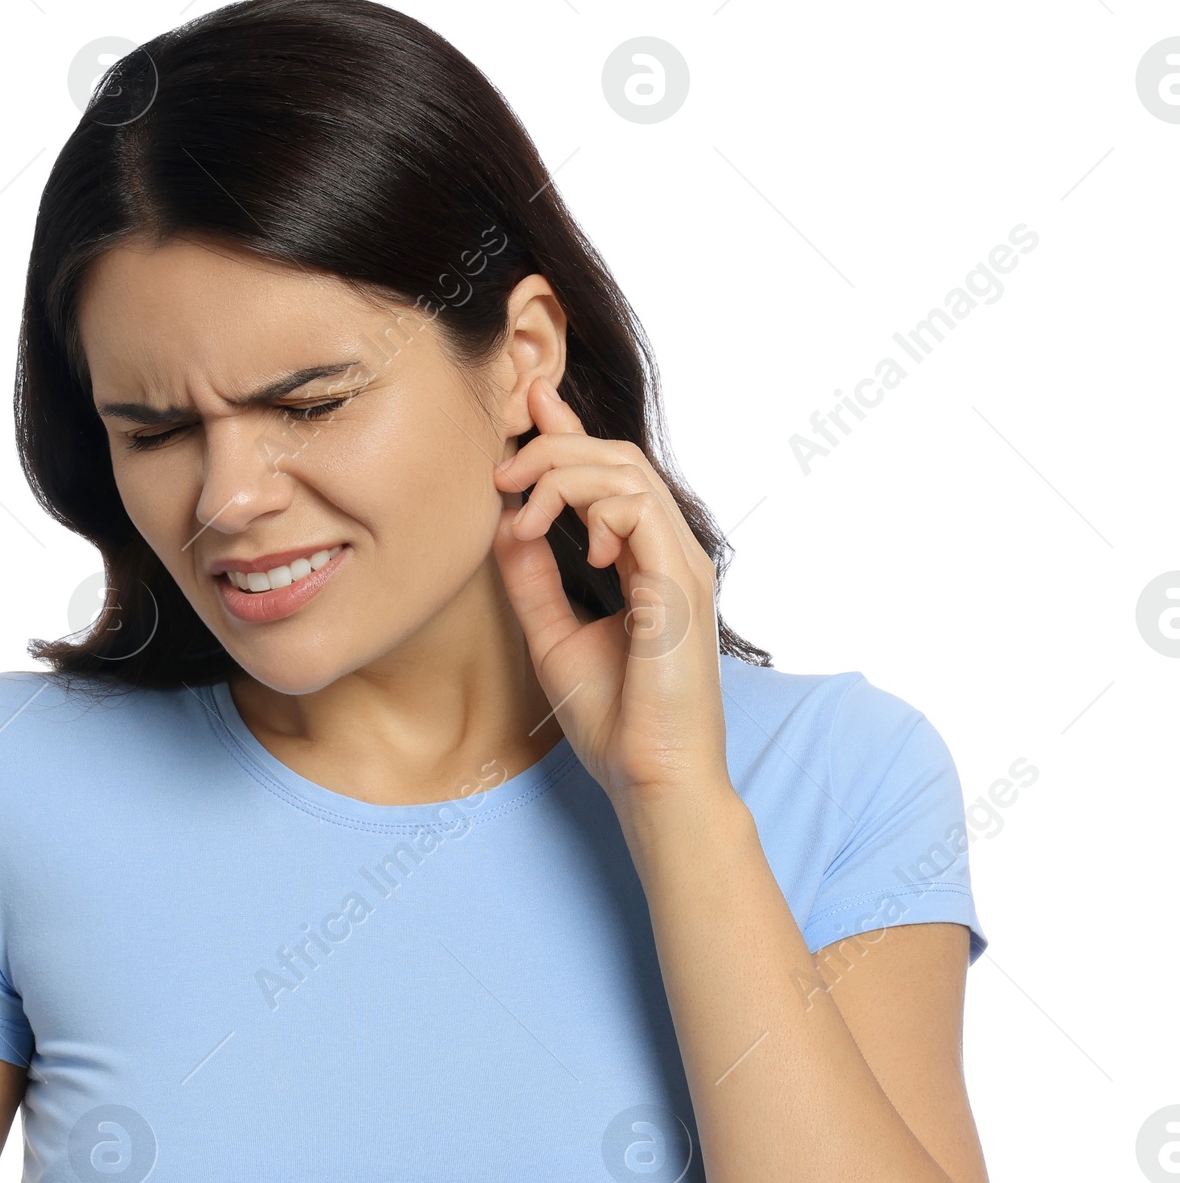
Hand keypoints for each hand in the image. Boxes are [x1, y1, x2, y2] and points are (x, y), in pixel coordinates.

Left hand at [491, 375, 732, 807]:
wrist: (651, 777)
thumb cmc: (614, 719)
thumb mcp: (552, 635)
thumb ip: (532, 580)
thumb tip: (503, 528)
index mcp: (646, 561)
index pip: (608, 474)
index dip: (567, 433)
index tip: (525, 405)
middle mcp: (670, 551)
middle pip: (616, 457)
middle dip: (552, 450)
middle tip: (500, 476)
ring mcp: (681, 562)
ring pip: (627, 470)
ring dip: (563, 476)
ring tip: (524, 514)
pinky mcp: (681, 582)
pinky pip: (639, 508)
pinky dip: (595, 510)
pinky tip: (572, 546)